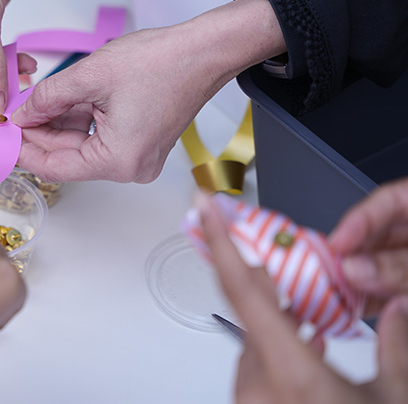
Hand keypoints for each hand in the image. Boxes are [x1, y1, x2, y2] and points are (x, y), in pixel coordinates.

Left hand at [12, 0, 286, 182]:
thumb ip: (48, 98)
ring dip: (53, 126)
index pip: (54, 166)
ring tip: (24, 106)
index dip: (21, 150)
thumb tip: (21, 114)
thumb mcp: (89, 76)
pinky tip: (52, 103)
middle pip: (66, 158)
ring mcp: (136, 156)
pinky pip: (95, 137)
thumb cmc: (162, 62)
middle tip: (4, 119)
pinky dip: (74, 120)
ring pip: (79, 146)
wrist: (204, 51)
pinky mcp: (138, 142)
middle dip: (35, 136)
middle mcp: (129, 167)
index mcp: (118, 160)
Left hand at [199, 194, 407, 403]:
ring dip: (277, 317)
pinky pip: (258, 365)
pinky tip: (307, 341)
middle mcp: (258, 385)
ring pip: (254, 338)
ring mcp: (250, 401)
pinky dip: (279, 345)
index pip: (241, 289)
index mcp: (289, 370)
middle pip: (251, 311)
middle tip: (281, 256)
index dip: (221, 242)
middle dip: (266, 279)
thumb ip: (395, 346)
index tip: (205, 208)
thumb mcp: (393, 398)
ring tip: (307, 302)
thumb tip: (399, 308)